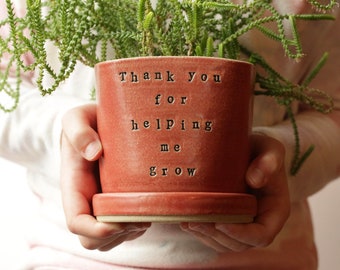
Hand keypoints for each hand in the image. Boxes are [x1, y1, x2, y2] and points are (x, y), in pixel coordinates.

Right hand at [60, 104, 150, 250]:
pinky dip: (138, 226)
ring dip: (130, 232)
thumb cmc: (86, 122)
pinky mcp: (117, 202)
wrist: (97, 125)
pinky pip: (125, 229)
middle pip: (94, 239)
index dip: (96, 230)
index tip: (119, 221)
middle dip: (117, 233)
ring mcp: (102, 205)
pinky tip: (149, 207)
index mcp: (75, 187)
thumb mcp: (77, 118)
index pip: (77, 222)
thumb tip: (95, 152)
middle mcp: (87, 201)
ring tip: (147, 211)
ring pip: (111, 239)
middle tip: (140, 215)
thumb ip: (79, 131)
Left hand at [180, 133, 289, 251]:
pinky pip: (216, 234)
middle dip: (217, 236)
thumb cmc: (261, 148)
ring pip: (226, 243)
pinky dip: (201, 232)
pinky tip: (186, 221)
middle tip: (196, 222)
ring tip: (188, 222)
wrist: (248, 148)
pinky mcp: (229, 218)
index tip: (220, 222)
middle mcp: (261, 221)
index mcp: (276, 210)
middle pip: (241, 244)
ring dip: (206, 236)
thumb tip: (255, 180)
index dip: (241, 234)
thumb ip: (269, 161)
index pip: (262, 235)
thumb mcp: (270, 148)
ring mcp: (244, 222)